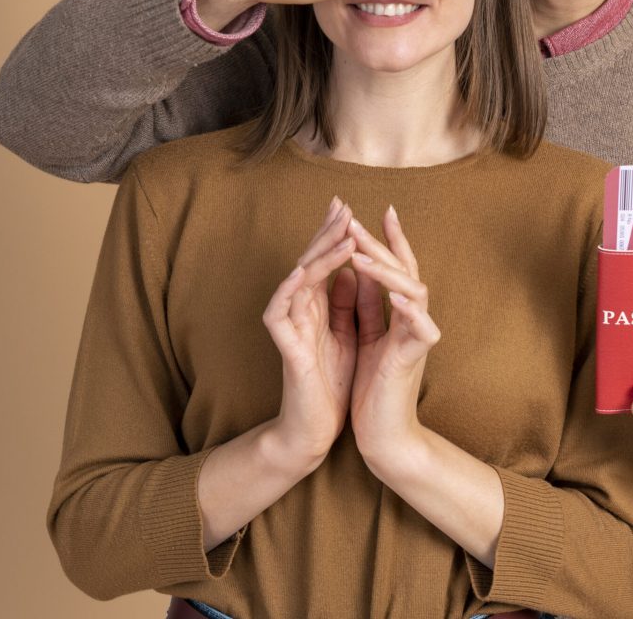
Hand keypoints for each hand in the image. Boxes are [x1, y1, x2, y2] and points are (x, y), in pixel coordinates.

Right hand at [262, 198, 358, 466]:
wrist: (316, 428)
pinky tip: (301, 273)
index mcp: (318, 306)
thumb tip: (353, 270)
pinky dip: (290, 290)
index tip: (348, 206)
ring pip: (298, 280)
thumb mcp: (347, 334)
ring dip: (319, 255)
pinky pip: (280, 312)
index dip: (334, 233)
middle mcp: (300, 309)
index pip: (325, 261)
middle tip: (341, 205)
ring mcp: (290, 325)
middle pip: (310, 261)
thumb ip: (346, 304)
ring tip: (342, 233)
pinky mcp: (285, 347)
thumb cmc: (331, 382)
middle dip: (326, 232)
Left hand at [348, 207, 440, 470]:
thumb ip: (367, 306)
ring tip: (362, 255)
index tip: (381, 209)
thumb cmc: (374, 389)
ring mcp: (418, 338)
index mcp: (400, 314)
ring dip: (387, 271)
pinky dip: (408, 310)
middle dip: (380, 245)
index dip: (390, 238)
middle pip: (405, 270)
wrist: (385, 436)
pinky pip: (420, 328)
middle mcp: (414, 320)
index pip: (398, 267)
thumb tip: (357, 271)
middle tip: (355, 222)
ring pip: (415, 291)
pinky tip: (393, 295)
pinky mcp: (414, 359)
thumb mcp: (367, 338)